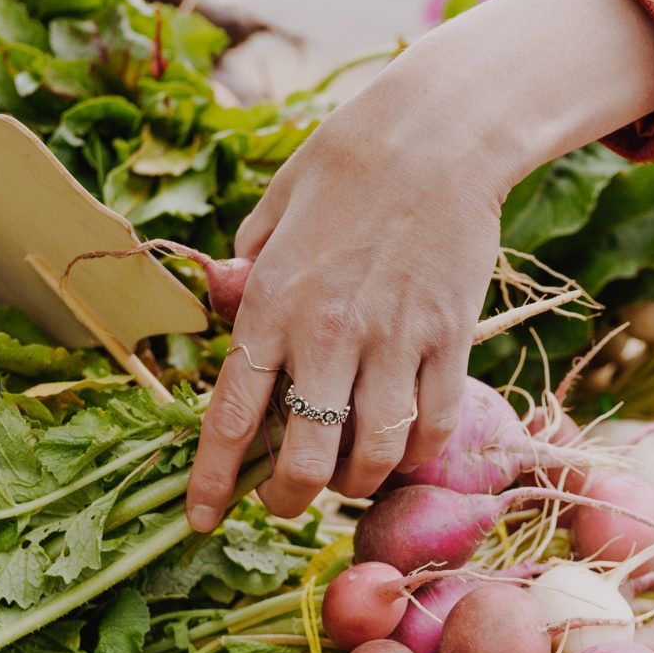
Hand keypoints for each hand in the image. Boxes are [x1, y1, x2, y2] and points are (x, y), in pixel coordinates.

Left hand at [185, 0, 653, 528]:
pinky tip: (404, 448)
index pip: (232, 416)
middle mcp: (329, 333)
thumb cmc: (345, 164)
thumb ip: (246, 274)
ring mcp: (395, 340)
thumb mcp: (272, 211)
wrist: (437, 133)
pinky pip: (435, 426)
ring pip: (376, 455)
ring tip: (346, 475)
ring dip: (357, 483)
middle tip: (286, 500)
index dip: (214, 481)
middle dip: (291, 499)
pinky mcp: (450, 339)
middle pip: (307, 458)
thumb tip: (223, 315)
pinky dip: (418, 453)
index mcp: (271, 303)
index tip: (203, 519)